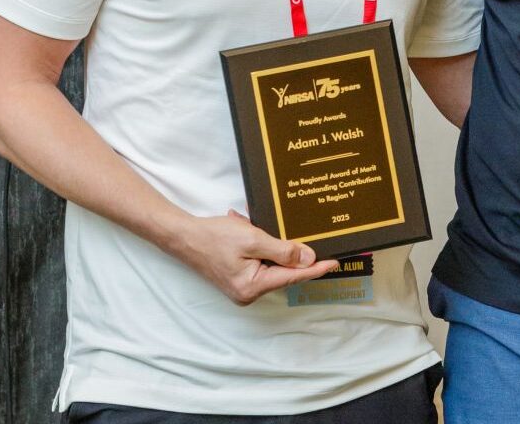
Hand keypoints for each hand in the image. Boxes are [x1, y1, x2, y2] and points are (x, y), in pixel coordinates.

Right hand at [171, 209, 338, 304]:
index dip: (316, 269)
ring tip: (250, 225)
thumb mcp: (253, 239)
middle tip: (292, 231)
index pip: (293, 276)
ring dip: (268, 243)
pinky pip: (258, 261)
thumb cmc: (215, 237)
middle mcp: (248, 293)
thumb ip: (282, 250)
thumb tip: (308, 259)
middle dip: (287, 249)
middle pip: (282, 270)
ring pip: (270, 263)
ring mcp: (242, 287)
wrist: (183, 236)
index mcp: (253, 287)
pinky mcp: (237, 277)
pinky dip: (258, 245)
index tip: (336, 263)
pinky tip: (245, 227)